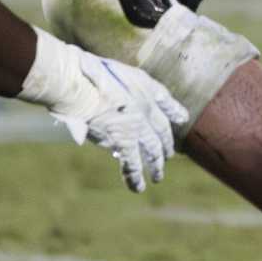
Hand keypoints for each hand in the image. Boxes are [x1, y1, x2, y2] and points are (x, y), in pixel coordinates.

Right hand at [49, 49, 186, 192]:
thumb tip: (91, 108)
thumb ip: (108, 87)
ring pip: (153, 150)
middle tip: (168, 155)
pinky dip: (135, 178)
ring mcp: (138, 126)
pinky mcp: (125, 142)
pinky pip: (133, 164)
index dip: (173, 111)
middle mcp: (146, 107)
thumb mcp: (103, 73)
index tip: (181, 118)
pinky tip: (139, 187)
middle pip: (161, 131)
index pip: (165, 101)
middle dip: (165, 145)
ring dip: (156, 166)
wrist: (80, 82)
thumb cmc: (84, 73)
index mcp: (145, 87)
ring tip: (158, 177)